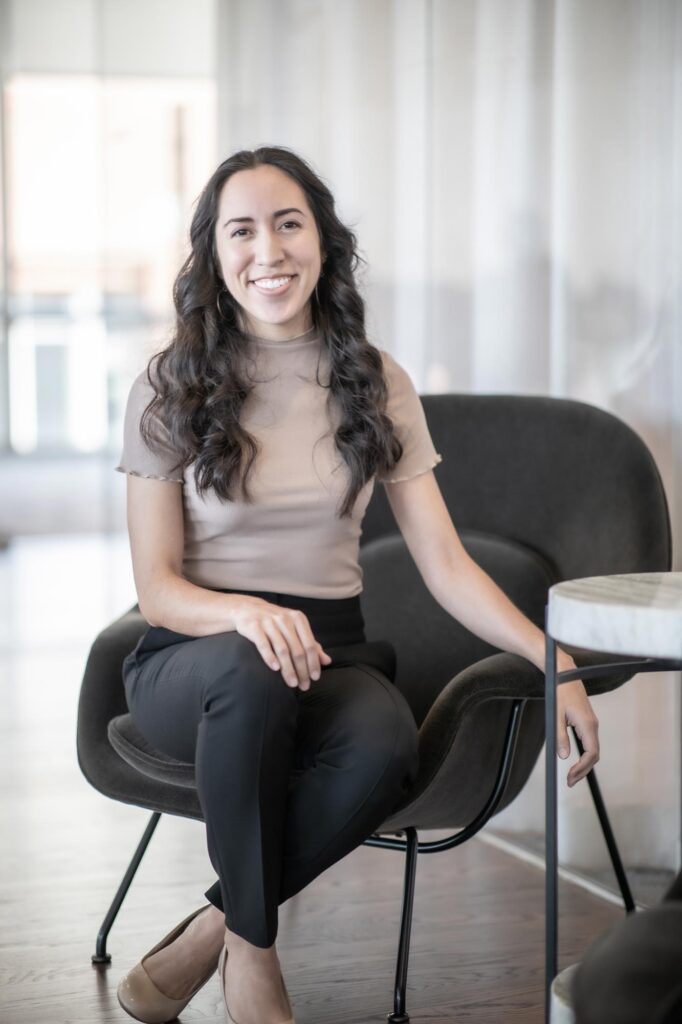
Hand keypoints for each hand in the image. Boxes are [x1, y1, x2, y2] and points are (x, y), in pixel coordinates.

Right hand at [230, 597, 332, 689]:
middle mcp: (285, 619)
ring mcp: (269, 622)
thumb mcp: (295, 628)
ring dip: (288, 669)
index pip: (309, 645)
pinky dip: (270, 657)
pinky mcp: (254, 627)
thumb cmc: (276, 622)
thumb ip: (311, 644)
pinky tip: (275, 669)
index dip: (314, 662)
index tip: (315, 678)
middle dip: (302, 670)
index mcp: (298, 619)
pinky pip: (263, 644)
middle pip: (297, 650)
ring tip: (292, 683)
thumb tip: (327, 661)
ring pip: (282, 649)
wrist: (247, 608)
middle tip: (304, 685)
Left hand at [555, 650, 599, 787]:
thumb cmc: (560, 692)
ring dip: (584, 765)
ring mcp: (591, 724)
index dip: (582, 768)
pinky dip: (584, 756)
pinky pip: (589, 743)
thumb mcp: (555, 715)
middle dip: (583, 770)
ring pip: (592, 750)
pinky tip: (575, 762)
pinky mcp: (587, 723)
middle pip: (594, 755)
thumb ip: (560, 736)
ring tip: (571, 776)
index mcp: (587, 724)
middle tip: (570, 782)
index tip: (571, 777)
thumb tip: (564, 756)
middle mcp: (593, 725)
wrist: (565, 675)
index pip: (591, 753)